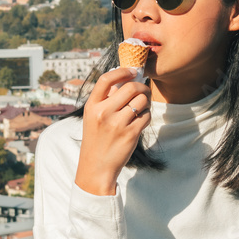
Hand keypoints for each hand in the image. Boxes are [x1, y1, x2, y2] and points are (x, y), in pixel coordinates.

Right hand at [74, 67, 151, 195]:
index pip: (106, 79)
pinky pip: (146, 116)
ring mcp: (117, 124)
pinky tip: (140, 122)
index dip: (122, 71)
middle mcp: (103, 113)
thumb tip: (124, 80)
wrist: (96, 168)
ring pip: (142, 101)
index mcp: (92, 106)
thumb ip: (105, 100)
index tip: (132, 71)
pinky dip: (146, 116)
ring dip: (146, 102)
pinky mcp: (130, 134)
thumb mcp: (93, 118)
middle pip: (130, 87)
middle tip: (144, 91)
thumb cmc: (96, 140)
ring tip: (141, 108)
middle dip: (142, 87)